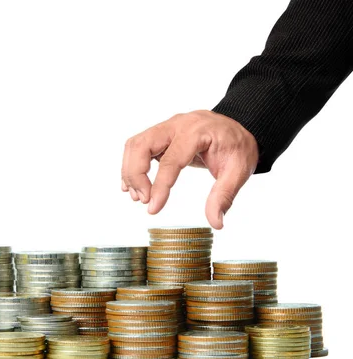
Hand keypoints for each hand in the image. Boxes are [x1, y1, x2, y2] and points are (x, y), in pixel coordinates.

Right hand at [121, 110, 258, 228]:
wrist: (239, 127)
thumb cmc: (237, 146)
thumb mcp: (239, 171)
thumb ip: (224, 196)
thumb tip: (216, 222)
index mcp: (196, 132)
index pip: (170, 160)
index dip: (159, 186)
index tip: (152, 208)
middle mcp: (177, 125)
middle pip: (142, 145)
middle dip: (136, 175)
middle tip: (142, 200)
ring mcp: (166, 127)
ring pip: (135, 145)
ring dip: (130, 171)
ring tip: (137, 196)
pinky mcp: (160, 134)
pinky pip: (137, 146)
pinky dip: (130, 165)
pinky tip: (132, 185)